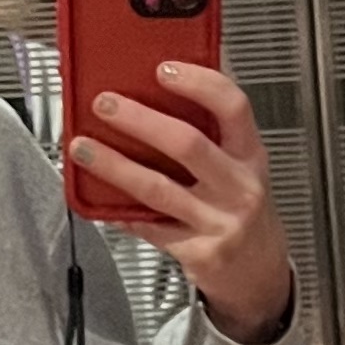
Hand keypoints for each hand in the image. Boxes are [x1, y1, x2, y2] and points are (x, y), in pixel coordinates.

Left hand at [73, 58, 294, 341]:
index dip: (198, 83)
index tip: (164, 70)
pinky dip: (122, 212)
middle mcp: (239, 187)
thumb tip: (152, 100)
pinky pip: (150, 227)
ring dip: (114, 165)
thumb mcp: (240, 169)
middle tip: (106, 105)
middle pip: (187, 143)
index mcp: (250, 156)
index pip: (232, 107)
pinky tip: (103, 202)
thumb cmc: (243, 212)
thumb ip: (209, 139)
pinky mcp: (200, 253)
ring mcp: (220, 222)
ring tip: (84, 148)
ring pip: (158, 188)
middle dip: (139, 120)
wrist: (260, 275)